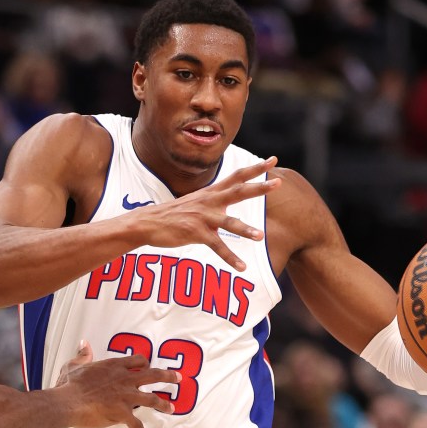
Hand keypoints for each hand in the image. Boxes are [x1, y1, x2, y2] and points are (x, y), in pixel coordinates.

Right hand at [55, 340, 178, 427]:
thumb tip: (84, 344)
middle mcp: (125, 379)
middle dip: (168, 377)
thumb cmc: (69, 384)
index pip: (137, 361)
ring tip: (171, 408)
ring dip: (163, 404)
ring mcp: (125, 397)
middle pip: (153, 375)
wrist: (68, 401)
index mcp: (114, 367)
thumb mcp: (74, 365)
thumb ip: (82, 355)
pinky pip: (136, 424)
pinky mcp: (122, 413)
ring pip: (151, 399)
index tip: (149, 366)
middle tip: (178, 378)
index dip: (145, 363)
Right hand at [133, 157, 279, 270]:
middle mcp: (209, 201)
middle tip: (277, 183)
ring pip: (228, 222)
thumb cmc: (175, 214)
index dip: (255, 168)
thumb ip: (215, 199)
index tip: (273, 160)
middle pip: (238, 191)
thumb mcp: (197, 201)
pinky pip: (216, 247)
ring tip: (260, 236)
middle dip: (258, 187)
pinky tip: (242, 267)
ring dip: (245, 229)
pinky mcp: (195, 233)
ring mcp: (202, 217)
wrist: (149, 222)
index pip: (237, 176)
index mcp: (211, 192)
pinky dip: (230, 258)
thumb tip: (229, 196)